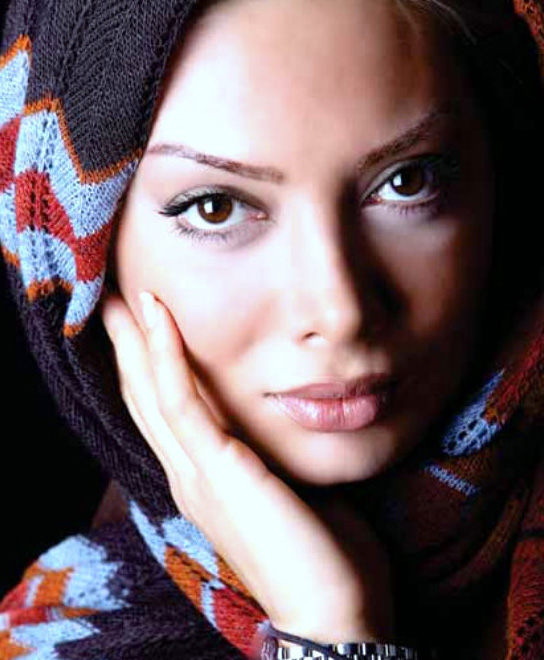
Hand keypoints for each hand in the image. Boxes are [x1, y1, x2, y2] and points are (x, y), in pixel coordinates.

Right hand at [101, 292, 394, 643]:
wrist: (333, 613)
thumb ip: (272, 456)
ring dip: (137, 341)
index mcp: (204, 481)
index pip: (165, 415)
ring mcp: (198, 472)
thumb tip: (286, 423)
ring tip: (125, 298)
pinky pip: (181, 402)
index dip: (149, 370)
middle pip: (147, 399)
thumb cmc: (321, 554)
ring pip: (154, 394)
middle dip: (130, 348)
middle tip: (115, 303)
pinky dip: (166, 356)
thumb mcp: (290, 489)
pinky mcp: (218, 469)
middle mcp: (189, 474)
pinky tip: (157, 319)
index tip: (143, 328)